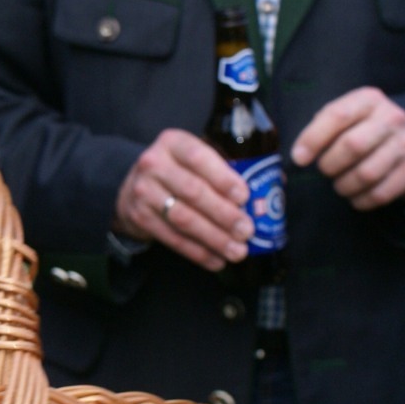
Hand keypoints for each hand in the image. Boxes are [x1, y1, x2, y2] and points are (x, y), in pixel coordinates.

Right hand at [114, 128, 252, 270]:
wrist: (132, 188)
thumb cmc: (177, 172)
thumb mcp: (193, 158)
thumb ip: (224, 166)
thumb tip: (273, 184)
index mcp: (173, 143)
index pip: (199, 157)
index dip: (223, 178)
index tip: (244, 197)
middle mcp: (154, 164)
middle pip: (193, 192)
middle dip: (223, 214)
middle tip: (247, 231)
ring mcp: (143, 192)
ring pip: (183, 219)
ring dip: (213, 238)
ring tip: (237, 251)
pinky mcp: (141, 218)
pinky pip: (173, 239)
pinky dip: (197, 252)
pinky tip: (216, 260)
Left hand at [291, 86, 404, 210]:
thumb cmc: (360, 129)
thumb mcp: (342, 118)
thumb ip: (319, 130)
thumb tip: (297, 159)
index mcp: (368, 100)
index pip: (337, 115)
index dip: (313, 139)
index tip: (299, 158)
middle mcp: (391, 118)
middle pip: (353, 146)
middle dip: (330, 165)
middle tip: (325, 171)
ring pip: (366, 173)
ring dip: (344, 186)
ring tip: (339, 184)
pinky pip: (381, 193)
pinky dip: (361, 200)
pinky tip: (355, 196)